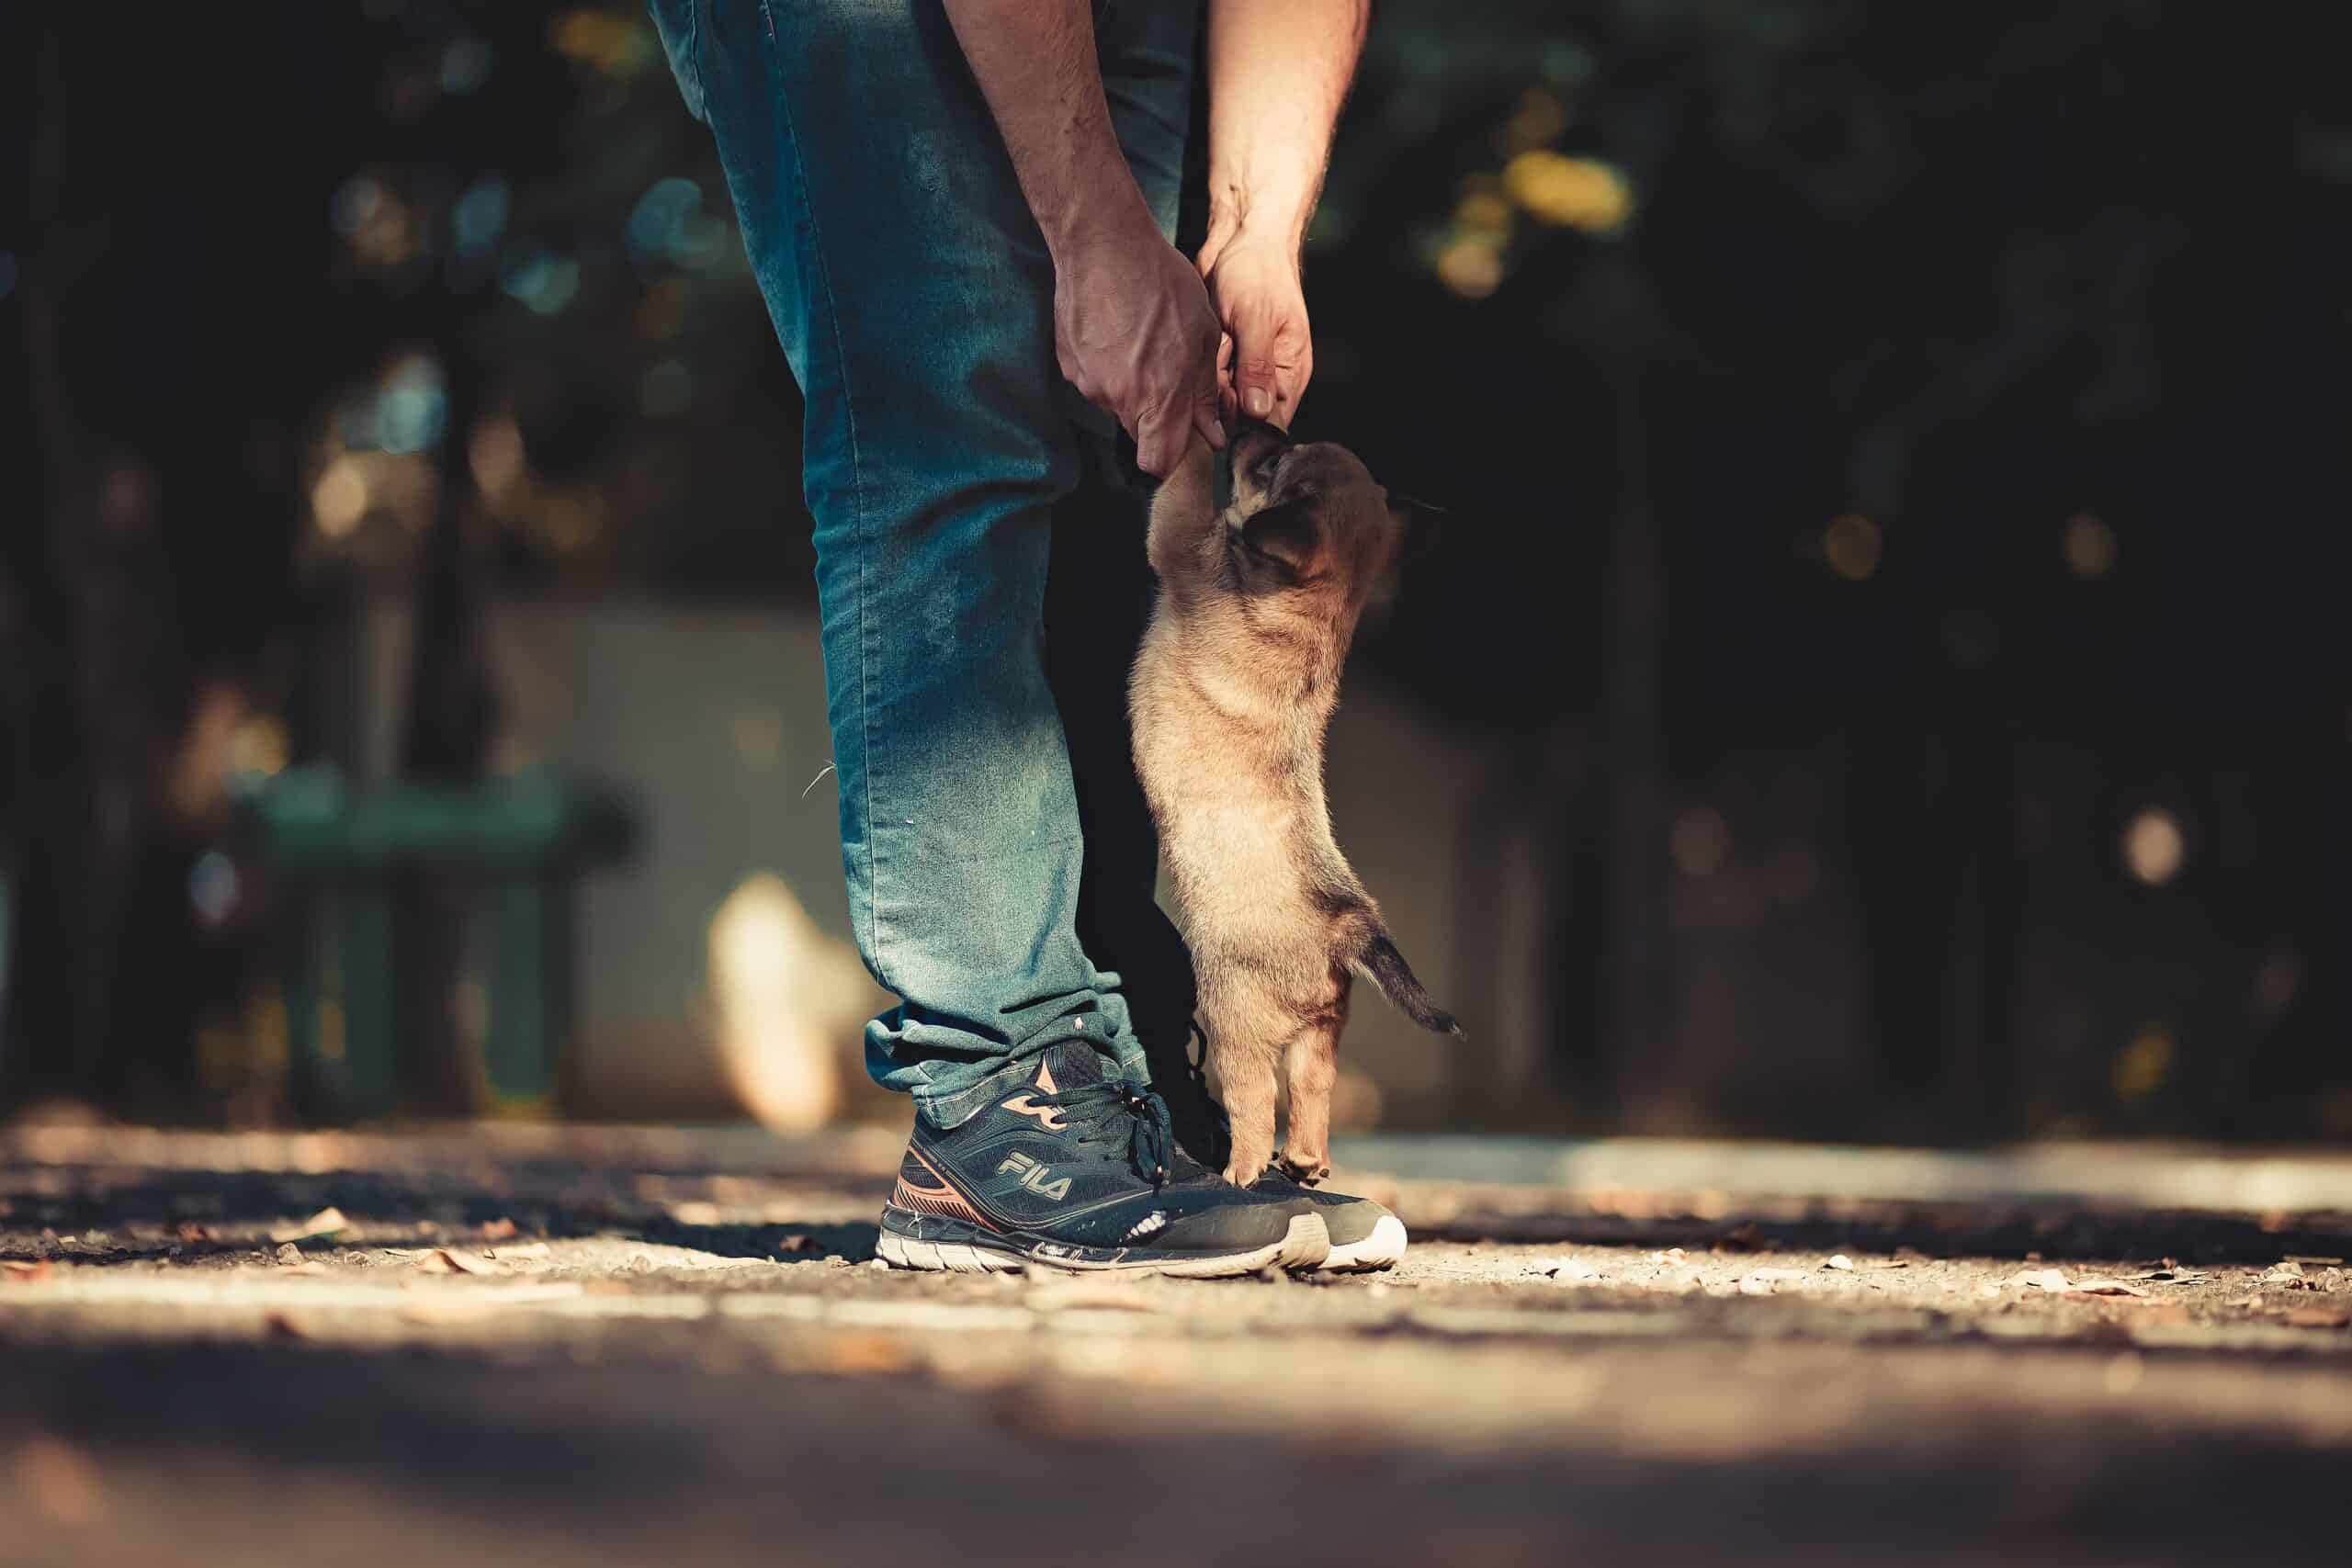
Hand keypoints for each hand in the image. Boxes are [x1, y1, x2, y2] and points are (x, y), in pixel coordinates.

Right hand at [1051, 212, 1225, 476]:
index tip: (1180, 440)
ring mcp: (1088, 384)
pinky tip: (1116, 332)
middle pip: (1138, 435)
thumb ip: (1204, 392)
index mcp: (1159, 397)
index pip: (1157, 463)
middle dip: (1155, 418)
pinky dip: (1107, 368)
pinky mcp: (1069, 366)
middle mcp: (1119, 400)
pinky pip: (1094, 382)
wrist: (1103, 245)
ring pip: (1116, 406)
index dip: (1170, 459)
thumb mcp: (1202, 335)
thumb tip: (1212, 432)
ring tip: (1141, 342)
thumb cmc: (1161, 284)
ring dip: (1131, 388)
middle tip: (1168, 376)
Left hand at [1197, 227, 1311, 429]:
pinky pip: (1205, 374)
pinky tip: (1212, 334)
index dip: (1247, 421)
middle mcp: (1268, 376)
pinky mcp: (1221, 357)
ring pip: (1217, 395)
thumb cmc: (1259, 274)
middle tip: (1226, 350)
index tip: (1230, 395)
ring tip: (1222, 335)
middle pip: (1238, 412)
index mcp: (1290, 372)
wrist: (1238, 240)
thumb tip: (1258, 412)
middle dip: (1224, 388)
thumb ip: (1257, 367)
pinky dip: (1202, 358)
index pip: (1271, 422)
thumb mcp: (1257, 320)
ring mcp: (1242, 367)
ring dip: (1211, 370)